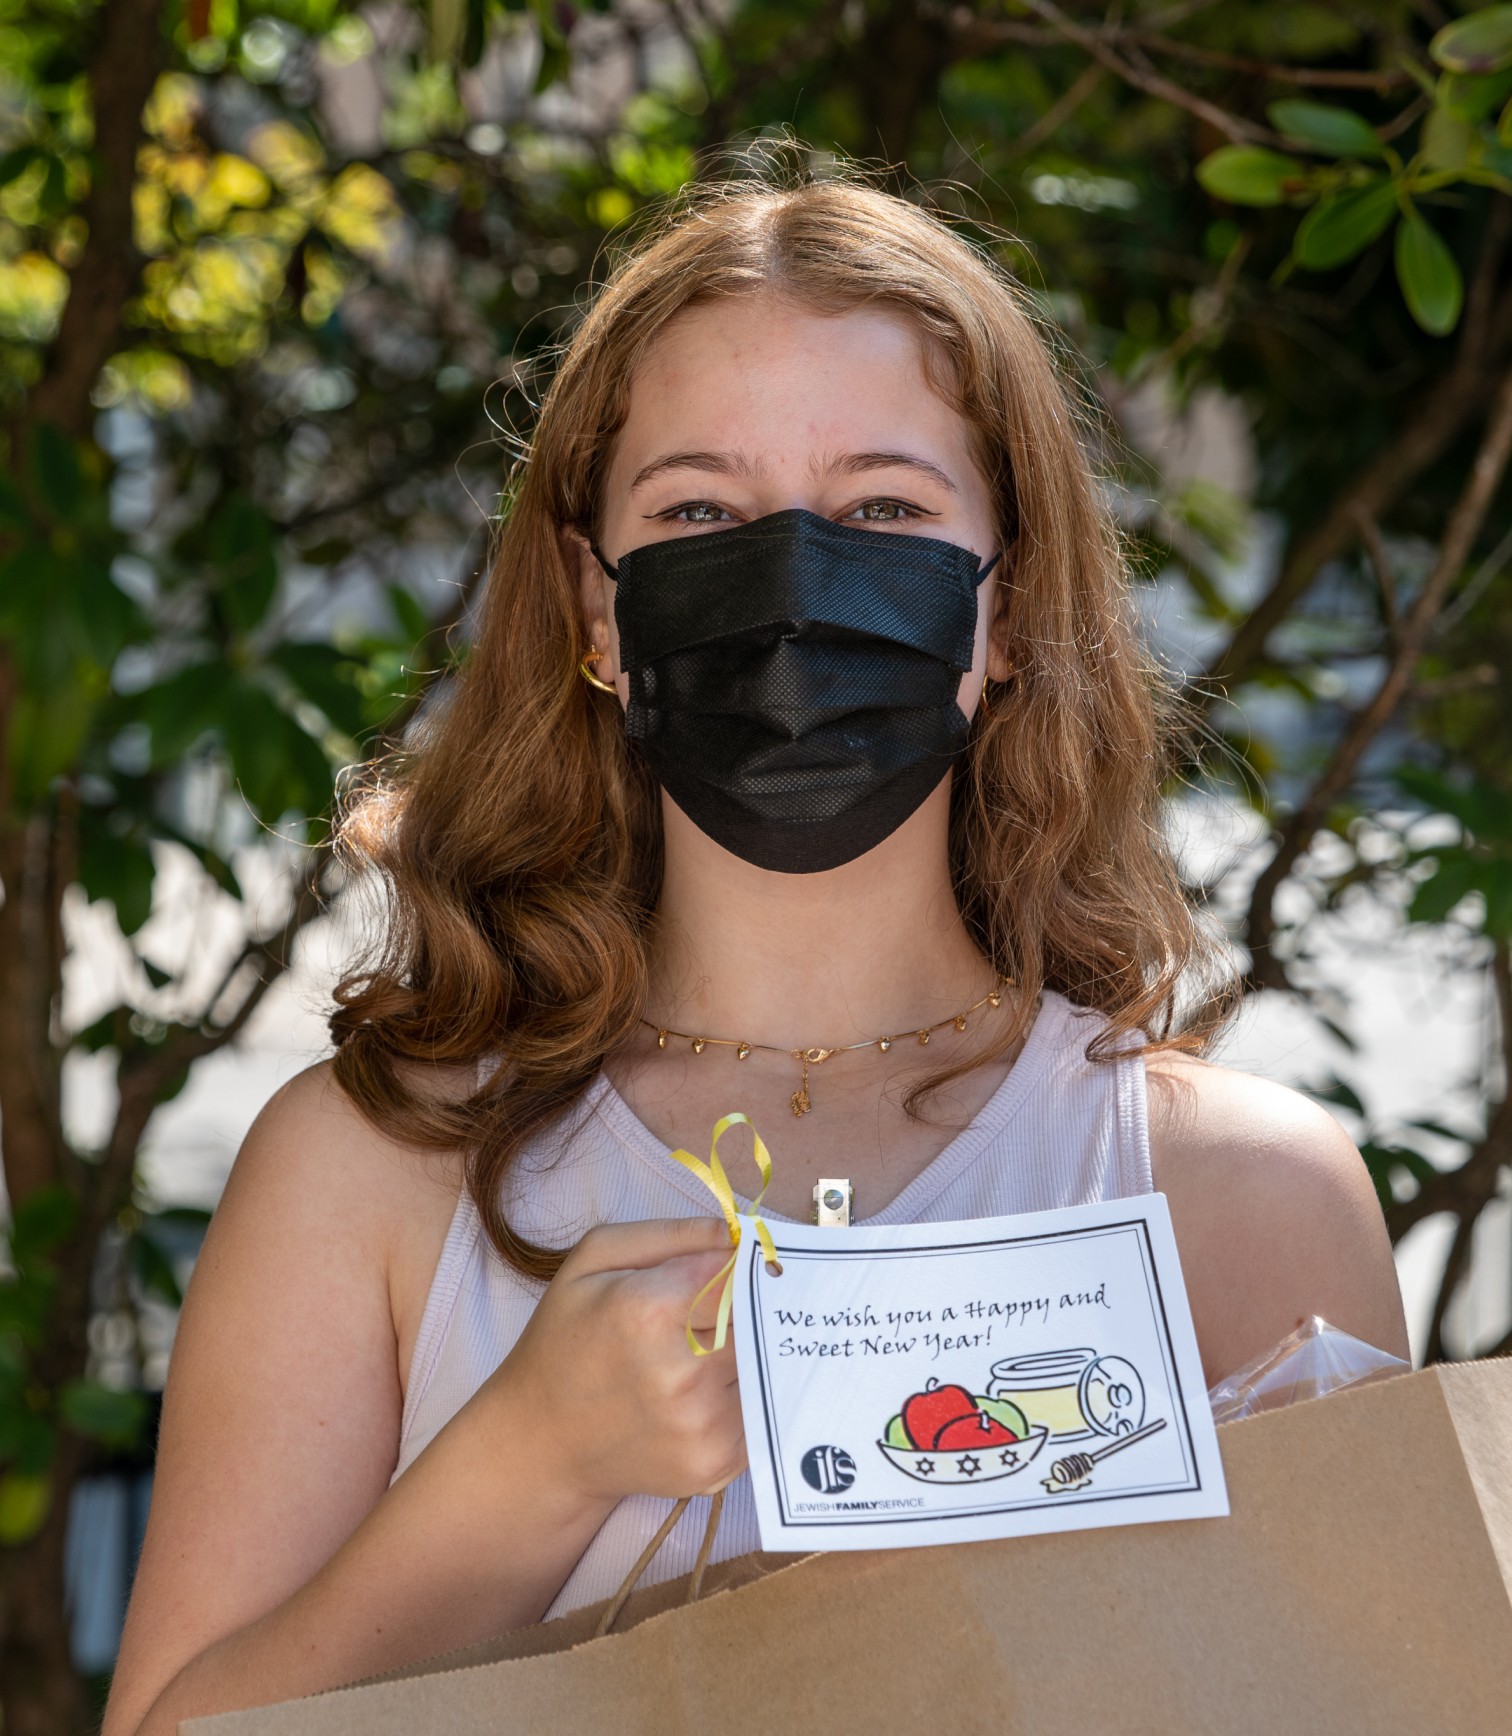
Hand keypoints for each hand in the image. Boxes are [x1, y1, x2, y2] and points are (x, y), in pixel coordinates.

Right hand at [480, 1217, 746, 1507]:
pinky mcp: (714, 1465)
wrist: (541, 1443)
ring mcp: (701, 1426)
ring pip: (763, 1365)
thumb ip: (671, 1235)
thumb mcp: (594, 1261)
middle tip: (712, 1313)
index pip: (739, 1271)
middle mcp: (682, 1373)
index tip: (734, 1266)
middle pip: (758, 1319)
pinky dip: (739, 1395)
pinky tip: (698, 1394)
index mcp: (649, 1311)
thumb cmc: (564, 1339)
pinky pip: (758, 1409)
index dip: (739, 1266)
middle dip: (744, 1310)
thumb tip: (735, 1233)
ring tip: (697, 1355)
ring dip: (745, 1354)